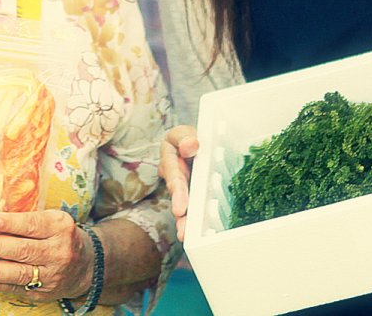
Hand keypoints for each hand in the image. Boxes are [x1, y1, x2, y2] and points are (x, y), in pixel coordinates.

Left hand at [0, 210, 88, 300]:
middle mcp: (59, 251)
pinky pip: (18, 289)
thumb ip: (27, 220)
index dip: (12, 224)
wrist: (86, 266)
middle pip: (25, 249)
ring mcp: (52, 275)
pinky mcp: (44, 292)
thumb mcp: (52, 220)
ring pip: (21, 273)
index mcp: (60, 227)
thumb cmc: (59, 236)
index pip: (34, 225)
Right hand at [162, 125, 198, 241]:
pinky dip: (197, 223)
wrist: (194, 146)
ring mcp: (184, 190)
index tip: (179, 208)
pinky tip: (200, 236)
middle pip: (177, 198)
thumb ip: (184, 137)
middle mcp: (175, 179)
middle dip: (181, 215)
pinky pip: (195, 210)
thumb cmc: (187, 138)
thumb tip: (191, 146)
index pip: (174, 176)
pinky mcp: (194, 197)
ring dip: (186, 223)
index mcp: (170, 160)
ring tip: (187, 238)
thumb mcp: (183, 133)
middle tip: (183, 232)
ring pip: (184, 208)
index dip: (178, 192)